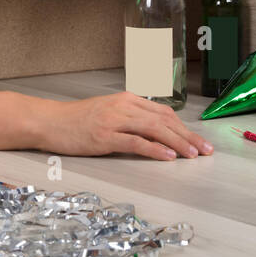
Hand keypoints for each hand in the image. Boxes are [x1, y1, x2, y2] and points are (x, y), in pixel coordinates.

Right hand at [39, 92, 213, 159]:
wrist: (49, 121)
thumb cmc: (77, 121)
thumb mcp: (108, 112)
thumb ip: (130, 118)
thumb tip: (155, 132)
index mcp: (127, 100)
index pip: (164, 112)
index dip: (184, 127)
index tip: (198, 141)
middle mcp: (124, 106)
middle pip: (164, 120)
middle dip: (188, 136)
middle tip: (206, 150)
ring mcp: (114, 121)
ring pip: (154, 130)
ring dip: (178, 143)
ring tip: (193, 155)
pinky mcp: (104, 136)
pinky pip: (135, 142)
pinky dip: (154, 149)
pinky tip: (168, 157)